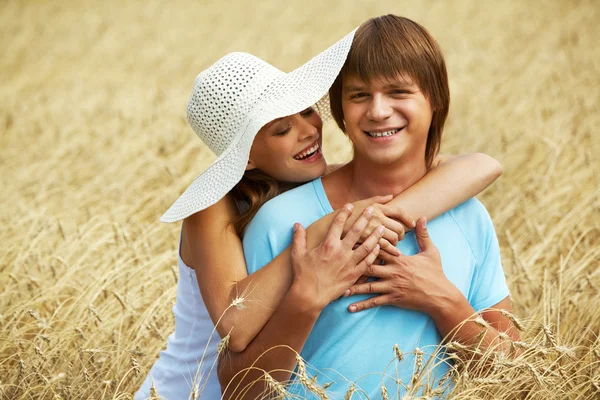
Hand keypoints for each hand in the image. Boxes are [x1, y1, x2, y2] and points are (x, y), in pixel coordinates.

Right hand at [291, 204, 383, 311]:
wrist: (310, 295)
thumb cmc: (303, 275)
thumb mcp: (297, 254)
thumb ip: (298, 238)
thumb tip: (296, 224)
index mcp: (328, 244)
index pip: (338, 223)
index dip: (344, 213)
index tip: (350, 205)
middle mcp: (341, 251)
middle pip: (357, 231)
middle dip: (365, 218)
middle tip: (372, 210)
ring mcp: (350, 263)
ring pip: (367, 246)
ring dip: (375, 235)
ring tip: (382, 227)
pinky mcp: (354, 274)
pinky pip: (368, 262)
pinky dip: (374, 253)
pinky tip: (379, 247)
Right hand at [344, 195, 415, 256]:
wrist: (331, 227)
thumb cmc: (347, 214)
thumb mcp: (361, 203)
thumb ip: (378, 199)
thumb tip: (392, 196)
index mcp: (377, 208)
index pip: (399, 211)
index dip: (408, 218)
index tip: (412, 224)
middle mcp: (377, 218)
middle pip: (399, 227)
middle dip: (402, 234)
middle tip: (400, 237)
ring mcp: (372, 231)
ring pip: (393, 239)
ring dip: (396, 243)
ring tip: (394, 245)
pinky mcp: (367, 242)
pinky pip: (384, 248)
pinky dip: (391, 251)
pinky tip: (393, 253)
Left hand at [344, 217, 460, 315]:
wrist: (441, 296)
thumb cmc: (436, 273)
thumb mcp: (431, 252)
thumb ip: (423, 234)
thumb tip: (421, 217)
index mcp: (400, 259)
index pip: (379, 249)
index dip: (365, 243)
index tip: (350, 238)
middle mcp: (393, 272)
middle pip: (369, 265)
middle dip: (353, 263)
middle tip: (336, 261)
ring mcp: (392, 286)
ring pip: (368, 285)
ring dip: (353, 286)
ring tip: (338, 286)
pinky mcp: (393, 299)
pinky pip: (374, 302)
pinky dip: (362, 305)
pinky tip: (350, 307)